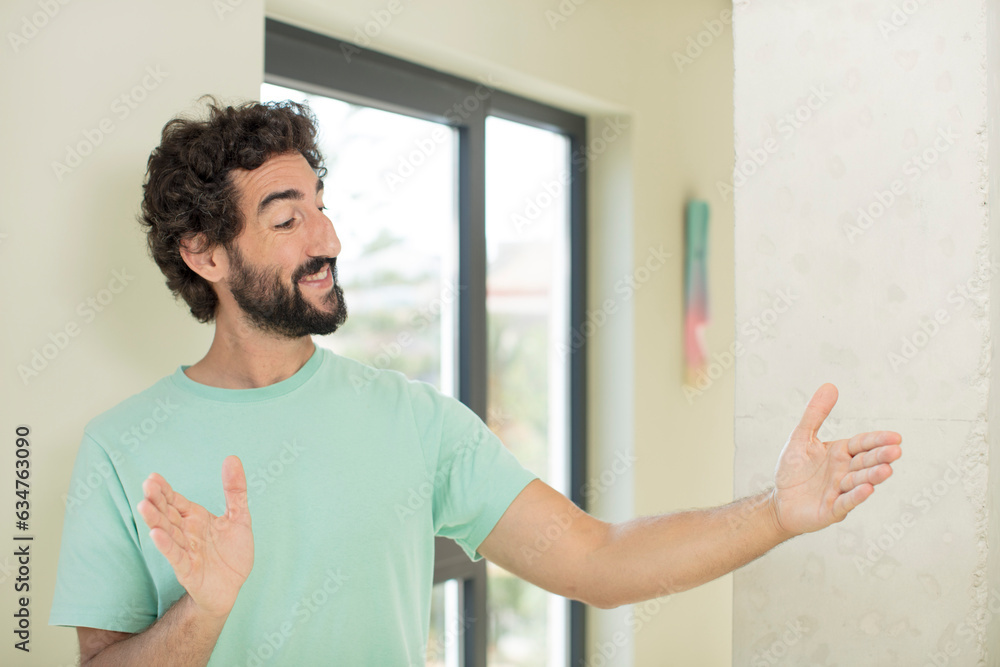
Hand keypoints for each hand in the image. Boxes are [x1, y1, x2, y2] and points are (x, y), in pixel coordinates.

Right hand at [137, 455, 253, 617]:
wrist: (232, 586)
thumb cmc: (232, 552)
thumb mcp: (239, 517)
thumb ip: (235, 490)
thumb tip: (232, 458)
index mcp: (196, 518)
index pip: (176, 501)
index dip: (165, 490)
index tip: (153, 477)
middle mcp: (187, 533)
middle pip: (168, 514)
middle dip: (157, 500)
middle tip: (146, 486)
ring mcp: (186, 551)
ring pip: (167, 533)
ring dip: (155, 520)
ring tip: (144, 506)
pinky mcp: (188, 570)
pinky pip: (175, 556)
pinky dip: (166, 546)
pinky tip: (155, 534)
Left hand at [770, 383, 901, 536]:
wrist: (779, 501)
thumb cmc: (793, 470)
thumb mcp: (801, 438)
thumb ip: (815, 414)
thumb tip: (830, 386)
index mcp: (841, 453)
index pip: (863, 444)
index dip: (878, 440)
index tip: (895, 437)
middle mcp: (845, 471)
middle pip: (865, 462)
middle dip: (880, 457)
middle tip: (896, 451)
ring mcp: (841, 491)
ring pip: (859, 481)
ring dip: (872, 476)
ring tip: (886, 470)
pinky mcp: (832, 509)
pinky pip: (846, 502)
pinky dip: (856, 496)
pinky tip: (866, 489)